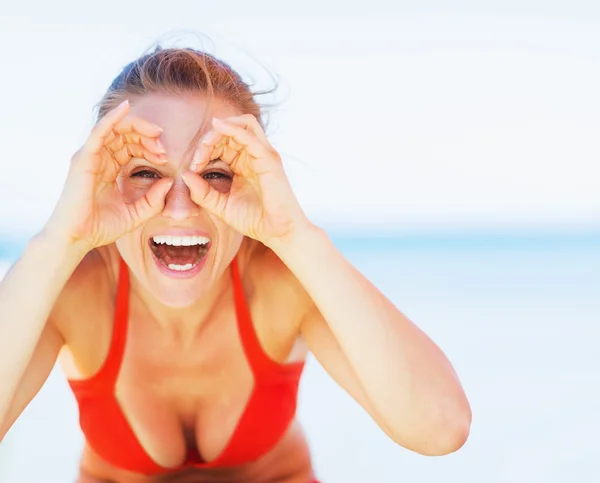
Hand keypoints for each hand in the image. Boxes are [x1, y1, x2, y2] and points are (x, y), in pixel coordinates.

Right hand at [45, 100, 172, 251]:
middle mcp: (99, 159)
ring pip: (115, 129)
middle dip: (147, 136)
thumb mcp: (137, 213)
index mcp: (110, 168)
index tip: (165, 157)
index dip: (149, 147)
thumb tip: (170, 182)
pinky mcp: (84, 158)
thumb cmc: (101, 227)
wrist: (78, 238)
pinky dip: (112, 118)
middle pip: (125, 134)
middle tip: (162, 147)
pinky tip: (126, 108)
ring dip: (138, 128)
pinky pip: (99, 131)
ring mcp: (90, 157)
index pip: (131, 146)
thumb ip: (154, 200)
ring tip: (155, 135)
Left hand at [182, 115, 311, 247]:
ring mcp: (263, 154)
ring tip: (205, 145)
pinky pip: (248, 134)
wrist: (278, 233)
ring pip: (241, 124)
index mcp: (244, 164)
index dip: (205, 149)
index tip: (193, 168)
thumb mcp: (220, 206)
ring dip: (219, 131)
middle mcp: (255, 155)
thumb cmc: (254, 220)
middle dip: (209, 140)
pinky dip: (231, 127)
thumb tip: (185, 174)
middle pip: (230, 130)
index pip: (223, 142)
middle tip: (197, 159)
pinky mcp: (268, 158)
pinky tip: (216, 127)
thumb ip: (202, 192)